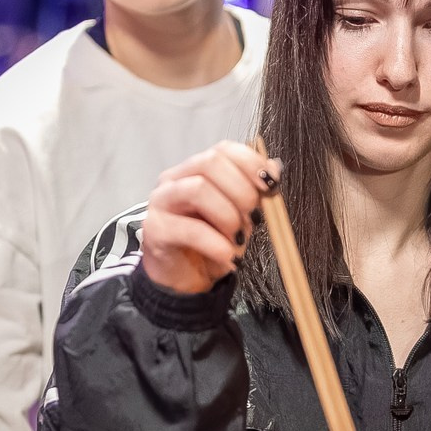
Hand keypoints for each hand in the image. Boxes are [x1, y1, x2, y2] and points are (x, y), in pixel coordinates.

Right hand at [140, 141, 276, 295]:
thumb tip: (274, 168)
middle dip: (242, 191)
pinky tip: (228, 255)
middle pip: (210, 163)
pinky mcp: (156, 229)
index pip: (223, 149)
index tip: (270, 185)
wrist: (185, 280)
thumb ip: (254, 192)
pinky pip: (190, 229)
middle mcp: (176, 179)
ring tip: (238, 239)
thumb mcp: (240, 217)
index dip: (250, 163)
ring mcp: (162, 202)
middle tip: (253, 219)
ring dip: (228, 216)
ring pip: (198, 189)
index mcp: (197, 171)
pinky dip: (216, 244)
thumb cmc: (211, 245)